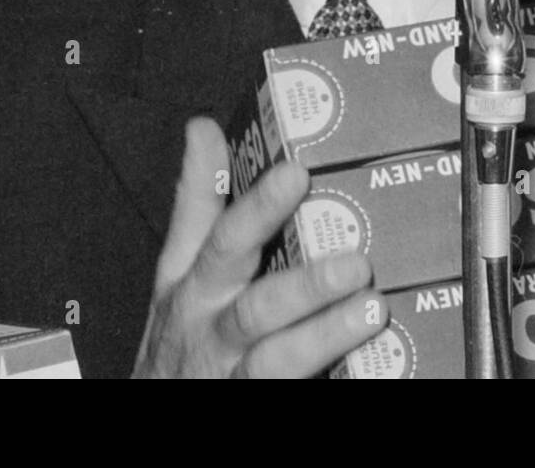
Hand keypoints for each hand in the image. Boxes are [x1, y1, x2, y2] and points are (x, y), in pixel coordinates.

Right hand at [132, 116, 387, 377]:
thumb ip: (196, 202)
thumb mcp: (178, 267)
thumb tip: (203, 129)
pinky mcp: (254, 403)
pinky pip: (290, 390)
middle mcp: (212, 332)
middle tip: (356, 262)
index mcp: (194, 287)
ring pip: (277, 360)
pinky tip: (367, 363)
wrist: (163, 405)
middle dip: (305, 287)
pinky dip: (326, 375)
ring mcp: (233, 377)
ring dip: (325, 335)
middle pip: (258, 307)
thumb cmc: (179, 333)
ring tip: (372, 310)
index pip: (224, 240)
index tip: (295, 172)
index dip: (258, 208)